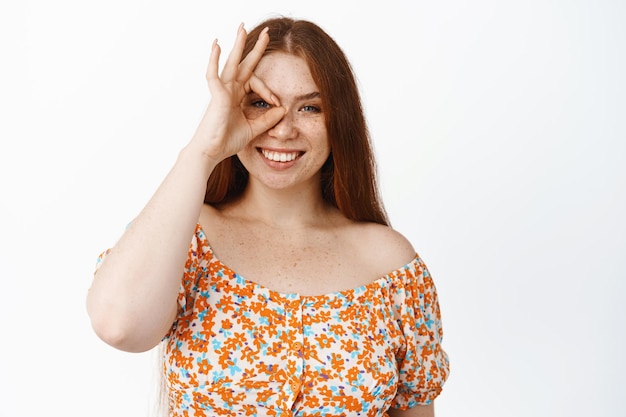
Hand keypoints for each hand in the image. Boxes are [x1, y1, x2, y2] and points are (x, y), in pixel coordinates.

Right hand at [189, 24, 285, 163]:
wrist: (211, 152)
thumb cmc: (226, 141)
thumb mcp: (254, 129)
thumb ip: (268, 119)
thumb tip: (283, 109)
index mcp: (237, 97)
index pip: (255, 83)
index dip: (268, 91)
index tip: (277, 103)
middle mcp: (229, 90)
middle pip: (244, 64)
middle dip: (255, 48)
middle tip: (267, 33)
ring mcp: (222, 91)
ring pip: (231, 63)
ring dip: (237, 45)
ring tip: (242, 28)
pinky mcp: (216, 96)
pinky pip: (213, 74)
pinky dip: (214, 59)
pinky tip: (217, 45)